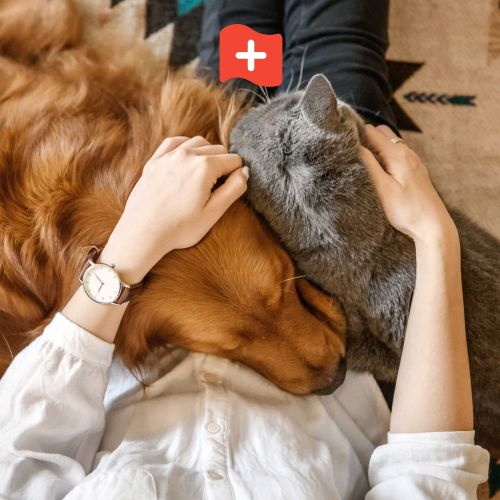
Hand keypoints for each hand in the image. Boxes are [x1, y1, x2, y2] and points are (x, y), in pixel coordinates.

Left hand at [100, 136, 247, 282]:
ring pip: (198, 142)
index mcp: (205, 167)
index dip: (236, 175)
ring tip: (204, 176)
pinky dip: (186, 147)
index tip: (228, 190)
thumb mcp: (214, 212)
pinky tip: (188, 160)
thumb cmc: (179, 228)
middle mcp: (187, 155)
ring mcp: (168, 156)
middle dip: (223, 164)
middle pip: (218, 149)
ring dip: (207, 154)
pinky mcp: (155, 161)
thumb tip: (244, 171)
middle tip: (217, 188)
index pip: (234, 160)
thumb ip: (234, 189)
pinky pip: (176, 142)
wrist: (143, 233)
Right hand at [361, 124, 456, 245]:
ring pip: (390, 143)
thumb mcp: (382, 188)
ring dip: (376, 147)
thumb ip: (368, 165)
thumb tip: (355, 146)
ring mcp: (413, 161)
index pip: (371, 131)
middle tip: (352, 154)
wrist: (433, 226)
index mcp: (397, 154)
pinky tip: (381, 172)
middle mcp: (407, 152)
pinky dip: (386, 156)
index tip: (343, 145)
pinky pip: (398, 154)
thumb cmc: (406, 210)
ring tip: (363, 163)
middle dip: (365, 138)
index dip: (356, 134)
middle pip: (381, 132)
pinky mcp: (415, 170)